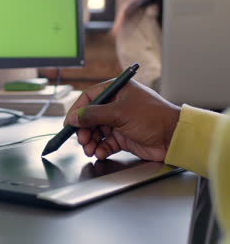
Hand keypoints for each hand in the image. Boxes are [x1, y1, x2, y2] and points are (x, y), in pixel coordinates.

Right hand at [64, 79, 180, 161]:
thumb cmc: (153, 117)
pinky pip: (105, 143)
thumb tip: (75, 118)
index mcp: (116, 91)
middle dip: (84, 130)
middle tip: (82, 140)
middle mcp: (116, 105)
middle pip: (90, 117)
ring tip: (90, 149)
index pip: (89, 98)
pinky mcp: (122, 137)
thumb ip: (94, 115)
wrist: (174, 138)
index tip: (69, 123)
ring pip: (96, 132)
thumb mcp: (119, 113)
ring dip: (91, 142)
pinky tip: (100, 153)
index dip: (77, 111)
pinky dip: (100, 149)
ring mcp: (119, 122)